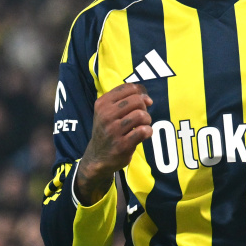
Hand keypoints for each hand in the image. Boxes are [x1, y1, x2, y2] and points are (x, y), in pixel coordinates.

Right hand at [77, 83, 152, 204]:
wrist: (98, 157)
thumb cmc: (107, 130)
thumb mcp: (107, 111)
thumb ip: (126, 100)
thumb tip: (148, 99)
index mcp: (102, 103)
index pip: (129, 88)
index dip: (141, 93)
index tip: (143, 102)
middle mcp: (106, 115)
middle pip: (137, 100)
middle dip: (144, 108)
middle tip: (141, 117)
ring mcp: (114, 130)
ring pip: (141, 115)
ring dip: (147, 120)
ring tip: (142, 126)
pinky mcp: (122, 144)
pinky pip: (144, 131)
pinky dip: (148, 131)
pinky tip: (143, 134)